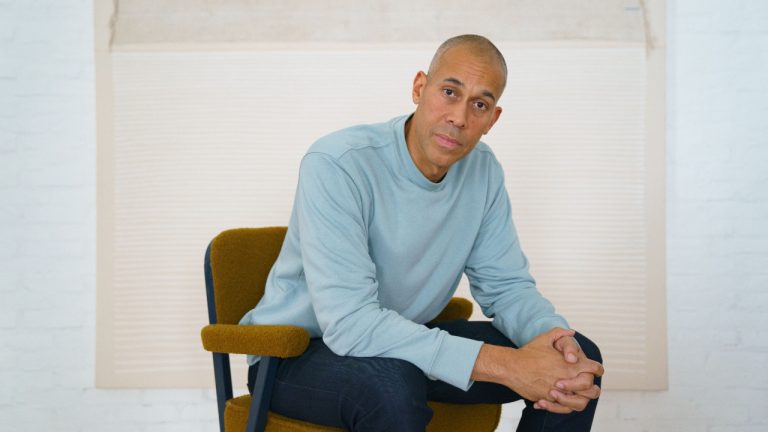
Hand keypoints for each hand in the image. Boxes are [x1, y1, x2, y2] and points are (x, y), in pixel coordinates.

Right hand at [472, 328, 602, 408]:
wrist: (511, 367)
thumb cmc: (528, 353)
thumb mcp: (545, 338)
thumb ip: (560, 333)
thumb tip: (571, 332)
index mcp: (569, 364)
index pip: (594, 369)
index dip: (597, 369)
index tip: (595, 370)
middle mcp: (566, 379)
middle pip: (590, 388)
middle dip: (589, 385)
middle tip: (583, 382)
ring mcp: (558, 391)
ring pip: (579, 402)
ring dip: (577, 398)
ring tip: (570, 393)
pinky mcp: (548, 399)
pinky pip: (562, 407)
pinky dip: (562, 405)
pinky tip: (556, 398)